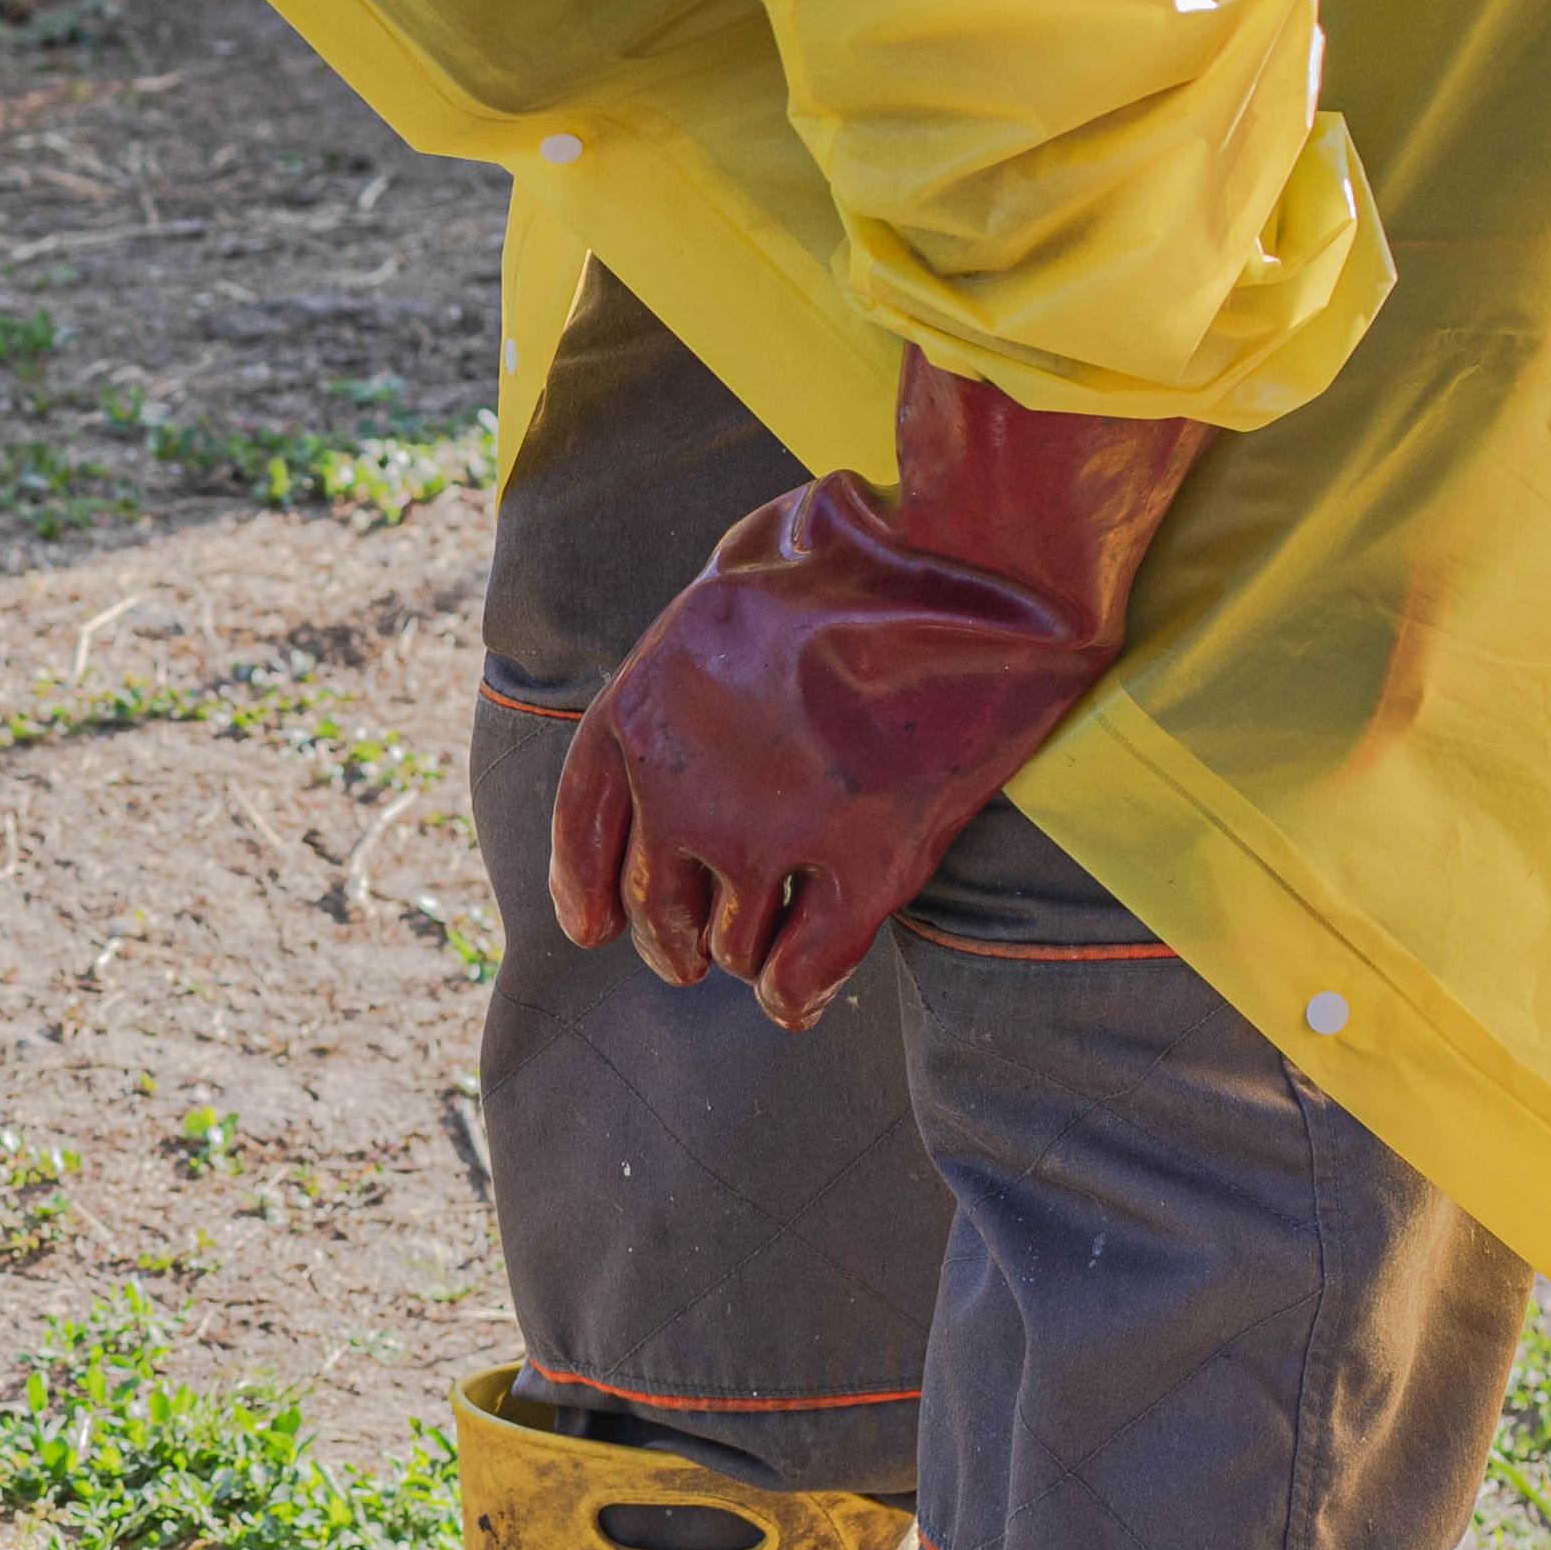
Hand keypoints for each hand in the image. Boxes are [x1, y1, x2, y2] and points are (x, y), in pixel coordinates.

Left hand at [548, 352, 1204, 1025]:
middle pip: (656, 905)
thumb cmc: (858, 548)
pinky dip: (796, 995)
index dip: (583, 886)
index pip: (583, 826)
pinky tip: (800, 1001)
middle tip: (689, 954)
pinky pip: (806, 970)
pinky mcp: (864, 868)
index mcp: (642, 708)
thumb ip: (700, 638)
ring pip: (731, 945)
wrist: (967, 565)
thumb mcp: (732, 571)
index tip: (592, 928)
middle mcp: (684, 787)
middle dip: (670, 938)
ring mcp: (771, 836)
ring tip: (760, 955)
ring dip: (742, 955)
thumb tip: (701, 667)